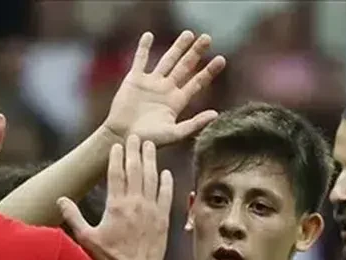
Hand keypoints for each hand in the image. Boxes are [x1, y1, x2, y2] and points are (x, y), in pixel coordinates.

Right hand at [58, 134, 172, 259]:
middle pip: (135, 170)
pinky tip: (166, 172)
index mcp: (116, 205)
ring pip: (152, 178)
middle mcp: (135, 203)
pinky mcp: (163, 218)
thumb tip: (60, 199)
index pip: (116, 174)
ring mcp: (151, 209)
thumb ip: (74, 216)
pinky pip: (167, 195)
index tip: (117, 144)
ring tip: (150, 146)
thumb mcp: (87, 237)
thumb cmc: (111, 257)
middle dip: (135, 151)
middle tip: (135, 136)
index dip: (116, 157)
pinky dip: (166, 182)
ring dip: (151, 160)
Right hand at [102, 31, 226, 145]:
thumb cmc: (149, 140)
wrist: (123, 138)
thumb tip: (216, 114)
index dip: (209, 71)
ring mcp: (150, 83)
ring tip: (189, 34)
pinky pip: (140, 60)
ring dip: (177, 47)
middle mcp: (166, 89)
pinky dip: (143, 48)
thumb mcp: (175, 134)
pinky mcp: (134, 80)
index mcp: (177, 101)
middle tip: (207, 38)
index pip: (197, 82)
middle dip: (196, 52)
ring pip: (167, 60)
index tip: (222, 59)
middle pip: (185, 66)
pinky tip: (149, 35)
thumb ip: (195, 124)